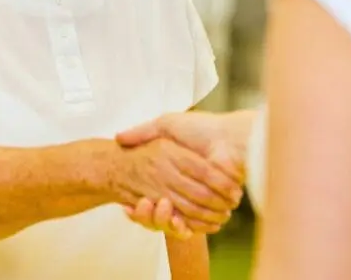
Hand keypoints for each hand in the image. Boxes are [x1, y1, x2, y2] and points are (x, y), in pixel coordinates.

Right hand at [116, 110, 255, 236]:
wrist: (232, 140)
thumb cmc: (203, 129)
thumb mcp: (168, 124)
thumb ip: (144, 131)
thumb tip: (118, 137)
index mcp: (175, 167)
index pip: (151, 187)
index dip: (138, 193)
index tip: (126, 197)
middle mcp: (184, 184)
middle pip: (157, 207)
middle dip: (144, 210)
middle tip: (133, 205)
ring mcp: (196, 198)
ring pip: (169, 218)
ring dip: (155, 218)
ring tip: (144, 207)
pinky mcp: (207, 209)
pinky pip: (187, 224)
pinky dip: (175, 226)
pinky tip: (165, 218)